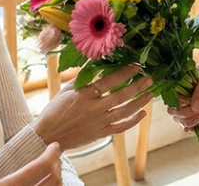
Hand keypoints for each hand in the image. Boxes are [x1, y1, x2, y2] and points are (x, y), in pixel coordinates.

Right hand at [33, 64, 153, 149]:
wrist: (48, 136)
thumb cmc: (55, 110)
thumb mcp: (66, 90)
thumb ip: (82, 77)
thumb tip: (94, 61)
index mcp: (84, 94)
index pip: (109, 81)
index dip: (124, 73)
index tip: (136, 66)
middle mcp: (94, 108)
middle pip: (120, 96)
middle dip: (137, 86)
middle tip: (149, 79)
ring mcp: (98, 122)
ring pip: (124, 111)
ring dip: (139, 102)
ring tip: (150, 94)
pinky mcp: (100, 134)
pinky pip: (120, 128)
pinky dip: (132, 121)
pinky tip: (142, 114)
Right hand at [167, 55, 198, 130]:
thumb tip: (194, 108)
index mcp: (181, 82)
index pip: (172, 98)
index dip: (179, 107)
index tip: (192, 108)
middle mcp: (184, 93)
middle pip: (174, 111)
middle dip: (184, 116)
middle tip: (198, 115)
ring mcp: (192, 102)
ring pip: (181, 118)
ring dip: (188, 122)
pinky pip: (191, 121)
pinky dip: (192, 126)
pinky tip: (197, 126)